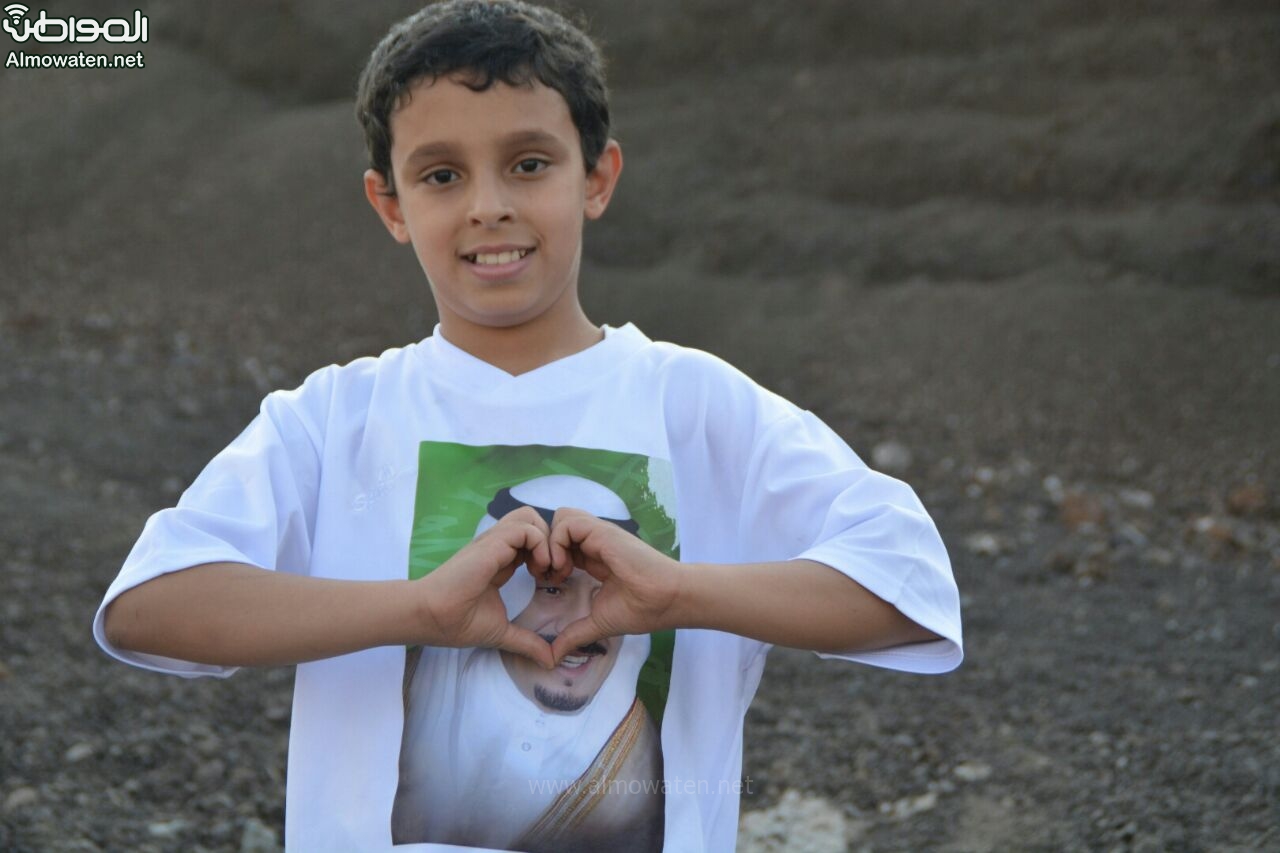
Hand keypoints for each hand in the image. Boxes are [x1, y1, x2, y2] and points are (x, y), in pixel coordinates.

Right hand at [416, 507, 554, 668]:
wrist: (431, 617)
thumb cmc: (458, 622)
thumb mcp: (501, 632)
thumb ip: (526, 641)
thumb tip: (549, 660)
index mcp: (499, 560)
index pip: (530, 541)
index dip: (546, 555)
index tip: (549, 581)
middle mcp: (497, 546)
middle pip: (531, 520)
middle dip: (550, 540)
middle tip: (551, 571)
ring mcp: (493, 542)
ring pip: (529, 517)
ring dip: (546, 540)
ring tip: (544, 569)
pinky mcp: (491, 544)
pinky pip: (525, 528)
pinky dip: (539, 544)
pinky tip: (536, 569)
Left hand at [546, 508, 683, 663]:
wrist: (667, 599)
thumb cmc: (641, 609)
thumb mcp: (599, 622)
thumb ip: (574, 635)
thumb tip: (553, 658)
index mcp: (595, 557)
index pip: (564, 545)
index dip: (550, 560)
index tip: (551, 583)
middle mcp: (595, 542)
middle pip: (559, 526)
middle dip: (545, 547)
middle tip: (548, 574)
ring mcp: (598, 534)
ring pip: (561, 518)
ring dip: (550, 543)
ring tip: (557, 570)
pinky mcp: (601, 531)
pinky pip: (567, 523)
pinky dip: (557, 542)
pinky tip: (564, 567)